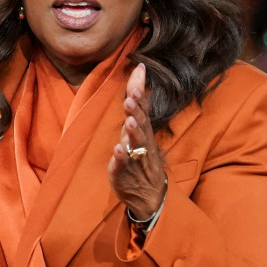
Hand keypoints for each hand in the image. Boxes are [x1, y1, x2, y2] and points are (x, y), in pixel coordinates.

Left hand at [107, 64, 165, 220]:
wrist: (149, 195)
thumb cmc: (141, 156)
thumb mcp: (139, 129)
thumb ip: (138, 104)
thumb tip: (139, 71)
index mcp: (144, 132)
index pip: (143, 112)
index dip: (140, 98)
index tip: (137, 83)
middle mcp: (142, 143)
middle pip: (141, 125)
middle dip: (136, 112)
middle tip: (131, 99)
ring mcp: (135, 159)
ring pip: (135, 144)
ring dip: (133, 132)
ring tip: (129, 120)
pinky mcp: (124, 174)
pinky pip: (123, 166)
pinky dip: (121, 158)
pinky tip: (117, 149)